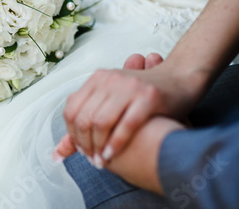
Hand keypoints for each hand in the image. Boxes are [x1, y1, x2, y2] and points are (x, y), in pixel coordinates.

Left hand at [55, 53, 203, 166]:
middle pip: (84, 118)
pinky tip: (113, 155)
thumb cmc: (144, 94)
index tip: (80, 150)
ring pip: (101, 122)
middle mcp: (110, 80)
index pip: (71, 110)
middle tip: (91, 159)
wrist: (180, 77)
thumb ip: (87, 122)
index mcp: (97, 79)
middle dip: (84, 144)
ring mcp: (129, 86)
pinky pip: (126, 125)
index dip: (72, 134)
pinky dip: (116, 144)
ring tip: (101, 160)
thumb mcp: (112, 101)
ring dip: (98, 146)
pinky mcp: (148, 96)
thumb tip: (58, 152)